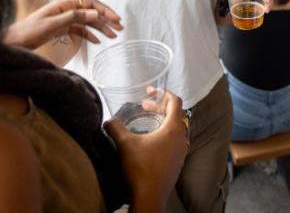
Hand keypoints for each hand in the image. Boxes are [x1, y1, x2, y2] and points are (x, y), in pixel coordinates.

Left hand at [2, 0, 121, 49]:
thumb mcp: (53, 24)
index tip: (116, 19)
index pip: (90, 3)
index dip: (104, 10)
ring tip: (113, 36)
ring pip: (87, 21)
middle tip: (120, 28)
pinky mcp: (61, 29)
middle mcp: (66, 10)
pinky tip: (97, 41)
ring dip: (101, 28)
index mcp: (64, 4)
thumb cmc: (29, 31)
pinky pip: (80, 30)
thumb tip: (95, 13)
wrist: (12, 42)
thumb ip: (75, 17)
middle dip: (106, 19)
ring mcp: (64, 19)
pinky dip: (89, 35)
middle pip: (91, 11)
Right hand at [105, 90, 188, 209]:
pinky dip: (164, 135)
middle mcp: (182, 138)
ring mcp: (181, 151)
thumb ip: (116, 128)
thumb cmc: (140, 169)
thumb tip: (108, 120)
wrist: (149, 198)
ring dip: (162, 121)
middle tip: (144, 106)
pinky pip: (175, 141)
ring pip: (176, 128)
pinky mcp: (177, 162)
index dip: (163, 92)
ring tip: (147, 122)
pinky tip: (149, 141)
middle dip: (160, 106)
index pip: (175, 102)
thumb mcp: (125, 144)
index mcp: (174, 129)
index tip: (150, 91)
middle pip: (176, 114)